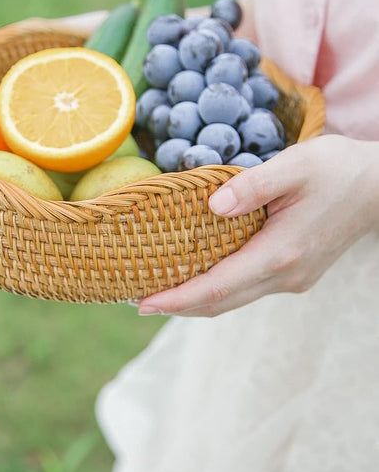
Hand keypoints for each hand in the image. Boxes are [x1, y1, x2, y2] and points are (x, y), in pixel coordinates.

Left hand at [138, 135, 378, 316]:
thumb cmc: (337, 170)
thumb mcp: (295, 165)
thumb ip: (253, 185)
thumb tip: (212, 206)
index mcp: (281, 252)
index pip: (218, 287)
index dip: (177, 298)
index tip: (142, 302)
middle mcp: (285, 275)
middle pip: (221, 302)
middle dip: (177, 306)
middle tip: (136, 301)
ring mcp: (292, 278)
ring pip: (234, 299)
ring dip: (195, 301)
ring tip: (158, 293)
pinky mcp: (295, 273)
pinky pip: (247, 289)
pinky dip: (217, 289)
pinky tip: (198, 277)